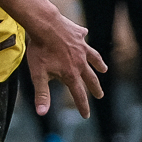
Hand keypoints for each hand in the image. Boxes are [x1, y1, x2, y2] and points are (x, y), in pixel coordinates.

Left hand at [22, 3, 105, 118]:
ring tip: (104, 69)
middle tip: (100, 95)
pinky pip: (84, 37)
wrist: (45, 25)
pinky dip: (84, 39)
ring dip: (99, 65)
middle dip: (95, 88)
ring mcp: (81, 48)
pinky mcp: (78, 34)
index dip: (82, 106)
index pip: (78, 94)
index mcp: (70, 74)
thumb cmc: (40, 50)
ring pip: (93, 58)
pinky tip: (85, 36)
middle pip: (90, 78)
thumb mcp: (38, 75)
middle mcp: (80, 62)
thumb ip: (42, 94)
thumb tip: (42, 113)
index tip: (86, 115)